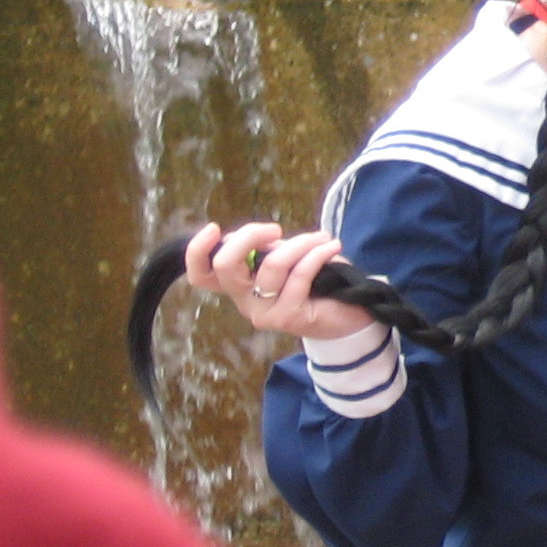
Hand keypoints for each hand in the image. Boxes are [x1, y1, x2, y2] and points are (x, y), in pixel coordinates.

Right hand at [180, 221, 375, 343]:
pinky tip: (332, 247)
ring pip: (271, 265)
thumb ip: (267, 249)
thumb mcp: (287, 259)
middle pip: (225, 266)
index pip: (202, 276)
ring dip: (300, 243)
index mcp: (239, 286)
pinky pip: (299, 275)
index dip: (197, 252)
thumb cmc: (317, 282)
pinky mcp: (287, 318)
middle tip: (276, 230)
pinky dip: (318, 254)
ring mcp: (263, 313)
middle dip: (249, 237)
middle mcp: (244, 302)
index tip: (214, 228)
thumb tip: (256, 235)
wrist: (349, 315)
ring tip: (323, 239)